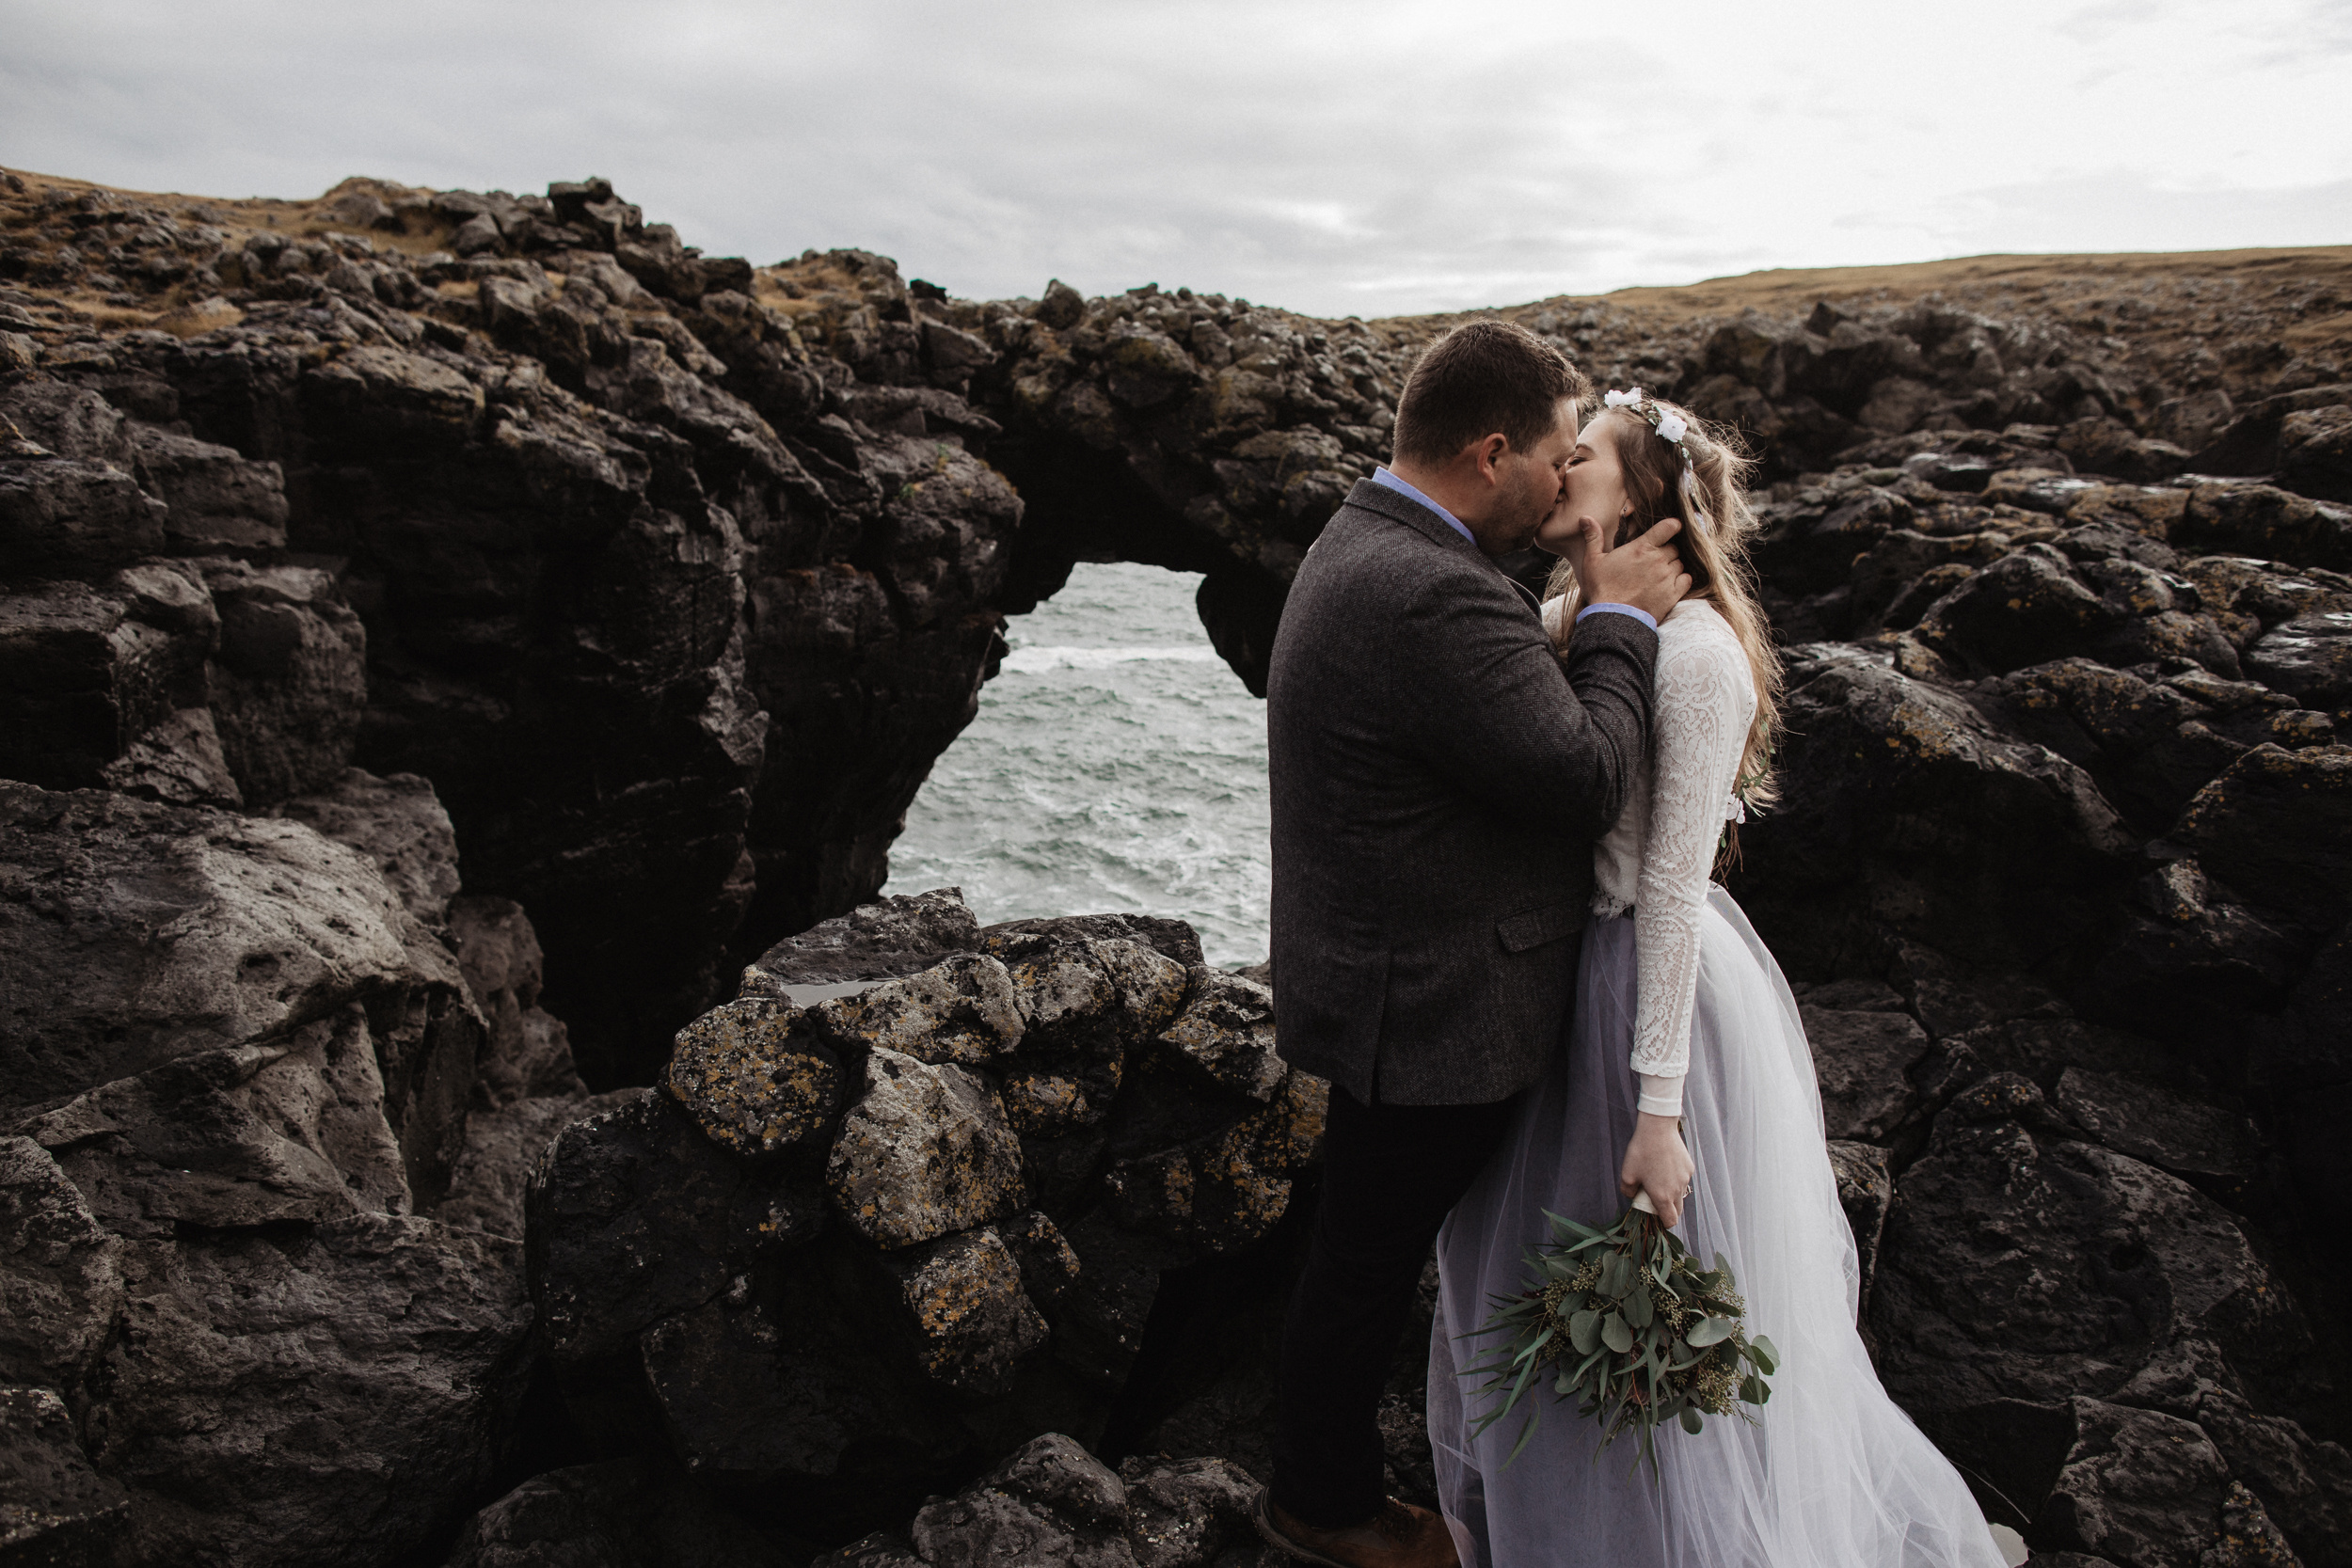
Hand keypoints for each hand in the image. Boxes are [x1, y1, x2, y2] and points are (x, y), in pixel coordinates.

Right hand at [1571, 516, 1692, 622]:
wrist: (1613, 619)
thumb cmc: (1601, 589)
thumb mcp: (1592, 561)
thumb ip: (1593, 537)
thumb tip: (1585, 518)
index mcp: (1641, 548)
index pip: (1668, 527)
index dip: (1672, 525)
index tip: (1672, 527)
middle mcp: (1658, 560)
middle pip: (1673, 548)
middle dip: (1665, 552)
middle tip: (1652, 561)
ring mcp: (1667, 577)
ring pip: (1679, 564)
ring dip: (1672, 566)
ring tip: (1657, 575)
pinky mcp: (1673, 594)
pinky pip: (1686, 579)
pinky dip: (1681, 579)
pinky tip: (1669, 584)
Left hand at [1619, 1113, 1694, 1227]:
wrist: (1658, 1129)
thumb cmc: (1641, 1152)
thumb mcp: (1627, 1174)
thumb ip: (1628, 1191)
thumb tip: (1633, 1196)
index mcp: (1662, 1197)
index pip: (1670, 1221)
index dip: (1664, 1223)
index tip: (1655, 1216)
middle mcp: (1677, 1190)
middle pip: (1678, 1211)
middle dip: (1668, 1211)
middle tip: (1655, 1199)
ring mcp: (1685, 1179)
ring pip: (1681, 1194)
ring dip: (1672, 1194)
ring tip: (1658, 1178)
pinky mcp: (1689, 1167)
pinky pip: (1683, 1179)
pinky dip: (1676, 1179)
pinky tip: (1665, 1165)